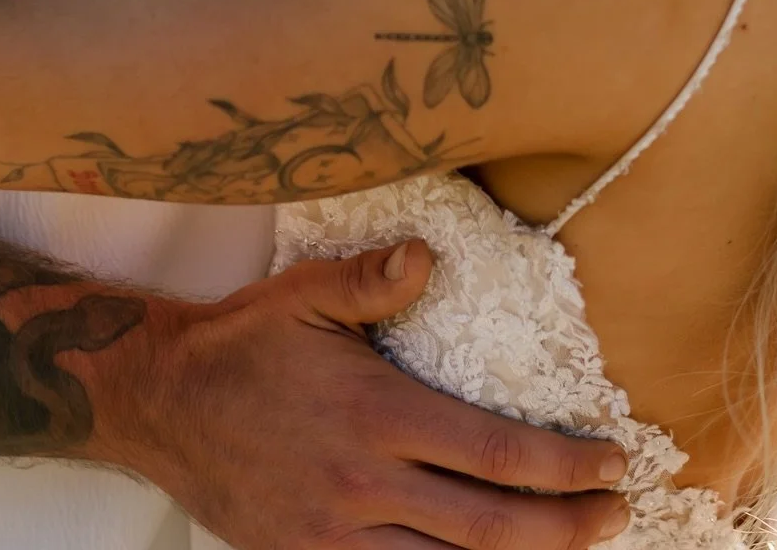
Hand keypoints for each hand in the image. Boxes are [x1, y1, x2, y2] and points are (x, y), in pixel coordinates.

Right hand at [87, 243, 630, 549]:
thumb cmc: (238, 342)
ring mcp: (335, 534)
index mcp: (374, 415)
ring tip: (570, 547)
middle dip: (566, 528)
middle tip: (616, 514)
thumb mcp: (302, 294)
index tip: (611, 463)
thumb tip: (429, 255)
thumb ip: (371, 279)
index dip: (562, 467)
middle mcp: (363, 483)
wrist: (159, 402)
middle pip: (490, 528)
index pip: (493, 454)